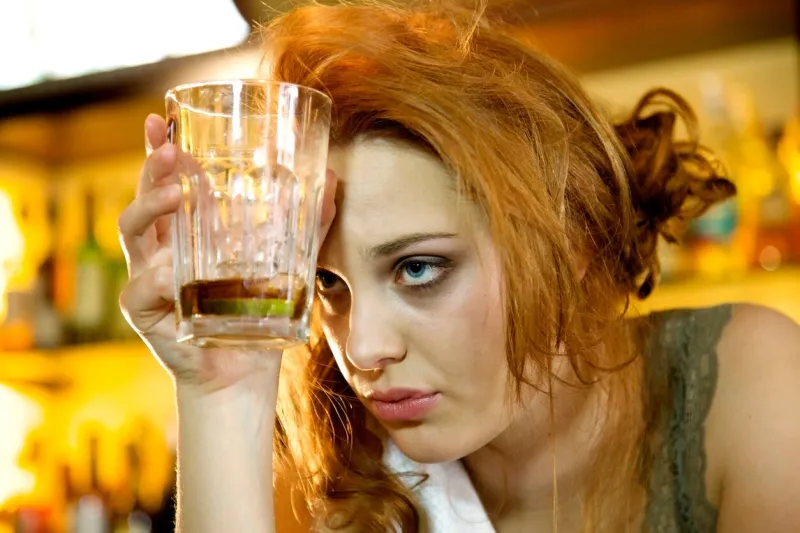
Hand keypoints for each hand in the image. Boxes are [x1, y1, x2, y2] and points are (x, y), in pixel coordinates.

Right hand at [118, 114, 336, 391]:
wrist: (244, 372)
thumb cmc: (256, 315)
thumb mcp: (286, 265)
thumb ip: (306, 227)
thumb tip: (332, 182)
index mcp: (187, 234)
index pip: (168, 184)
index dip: (161, 151)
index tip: (162, 120)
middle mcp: (161, 250)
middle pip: (144, 197)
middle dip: (153, 168)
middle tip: (173, 149)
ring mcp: (147, 278)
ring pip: (132, 233)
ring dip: (150, 208)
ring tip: (173, 194)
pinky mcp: (144, 311)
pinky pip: (143, 287)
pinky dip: (156, 278)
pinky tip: (169, 274)